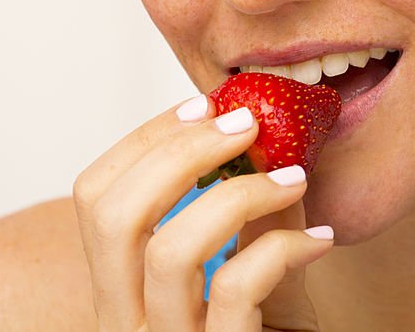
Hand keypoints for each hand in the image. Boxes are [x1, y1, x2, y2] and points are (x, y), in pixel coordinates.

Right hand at [72, 94, 333, 330]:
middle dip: (180, 151)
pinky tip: (320, 239)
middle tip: (245, 125)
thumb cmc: (267, 331)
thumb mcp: (252, 261)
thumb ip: (249, 206)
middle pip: (113, 214)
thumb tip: (265, 131)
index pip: (94, 197)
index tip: (203, 105)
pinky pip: (237, 290)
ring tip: (292, 179)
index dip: (143, 139)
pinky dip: (284, 248)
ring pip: (170, 250)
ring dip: (240, 195)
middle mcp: (126, 320)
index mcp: (120, 286)